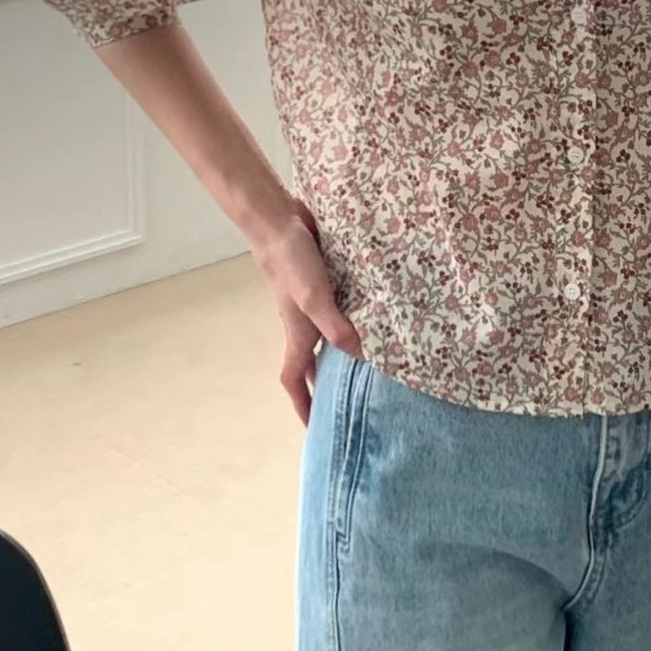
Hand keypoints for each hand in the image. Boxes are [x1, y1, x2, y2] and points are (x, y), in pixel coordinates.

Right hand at [249, 198, 364, 426]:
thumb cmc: (292, 263)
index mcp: (299, 334)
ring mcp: (312, 303)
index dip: (303, 405)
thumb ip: (336, 327)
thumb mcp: (314, 299)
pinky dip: (351, 322)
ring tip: (368, 365)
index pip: (295, 379)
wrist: (278, 221)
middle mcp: (304, 323)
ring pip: (327, 338)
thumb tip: (361, 358)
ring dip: (342, 354)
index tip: (314, 429)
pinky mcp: (323, 283)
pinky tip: (372, 318)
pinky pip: (337, 313)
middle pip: (312, 363)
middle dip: (326, 385)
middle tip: (349, 400)